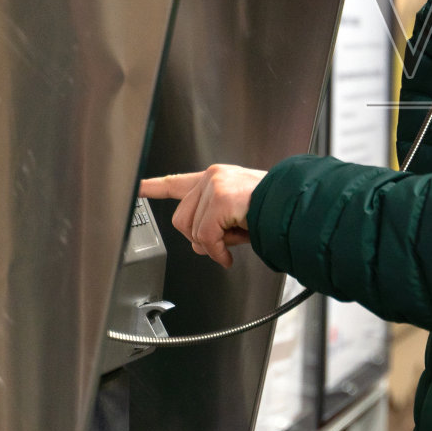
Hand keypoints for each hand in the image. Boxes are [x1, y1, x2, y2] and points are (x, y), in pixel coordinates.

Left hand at [139, 164, 265, 268]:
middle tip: (225, 241)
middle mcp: (213, 177)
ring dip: (214, 244)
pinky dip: (219, 251)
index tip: (136, 187)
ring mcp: (216, 186)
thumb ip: (213, 223)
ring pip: (193, 231)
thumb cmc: (275, 211)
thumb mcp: (238, 215)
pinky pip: (207, 237)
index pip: (177, 182)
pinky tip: (230, 253)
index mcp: (216, 179)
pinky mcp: (220, 199)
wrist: (295, 206)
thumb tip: (200, 245)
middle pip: (181, 219)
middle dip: (200, 238)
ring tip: (236, 239)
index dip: (153, 187)